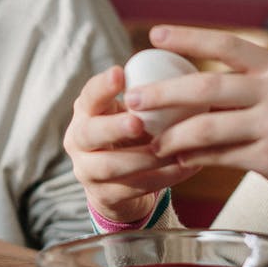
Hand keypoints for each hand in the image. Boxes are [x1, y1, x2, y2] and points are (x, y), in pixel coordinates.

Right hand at [63, 66, 200, 222]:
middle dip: (115, 127)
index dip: (102, 86)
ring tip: (174, 149)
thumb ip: (146, 94)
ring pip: (111, 167)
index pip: (88, 96)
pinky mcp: (105, 197)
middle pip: (90, 134)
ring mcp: (88, 171)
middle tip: (139, 122)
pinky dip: (164, 177)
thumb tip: (187, 69)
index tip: (120, 73)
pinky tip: (188, 166)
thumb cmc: (131, 135)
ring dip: (145, 157)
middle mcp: (79, 141)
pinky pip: (135, 188)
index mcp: (86, 112)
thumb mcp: (130, 111)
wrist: (119, 184)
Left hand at [128, 25, 267, 212]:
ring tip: (150, 140)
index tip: (155, 35)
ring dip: (172, 135)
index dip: (189, 38)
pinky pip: (220, 156)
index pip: (228, 45)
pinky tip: (177, 160)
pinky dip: (194, 158)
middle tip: (133, 98)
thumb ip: (254, 91)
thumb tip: (200, 93)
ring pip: (207, 126)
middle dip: (163, 92)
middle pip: (206, 87)